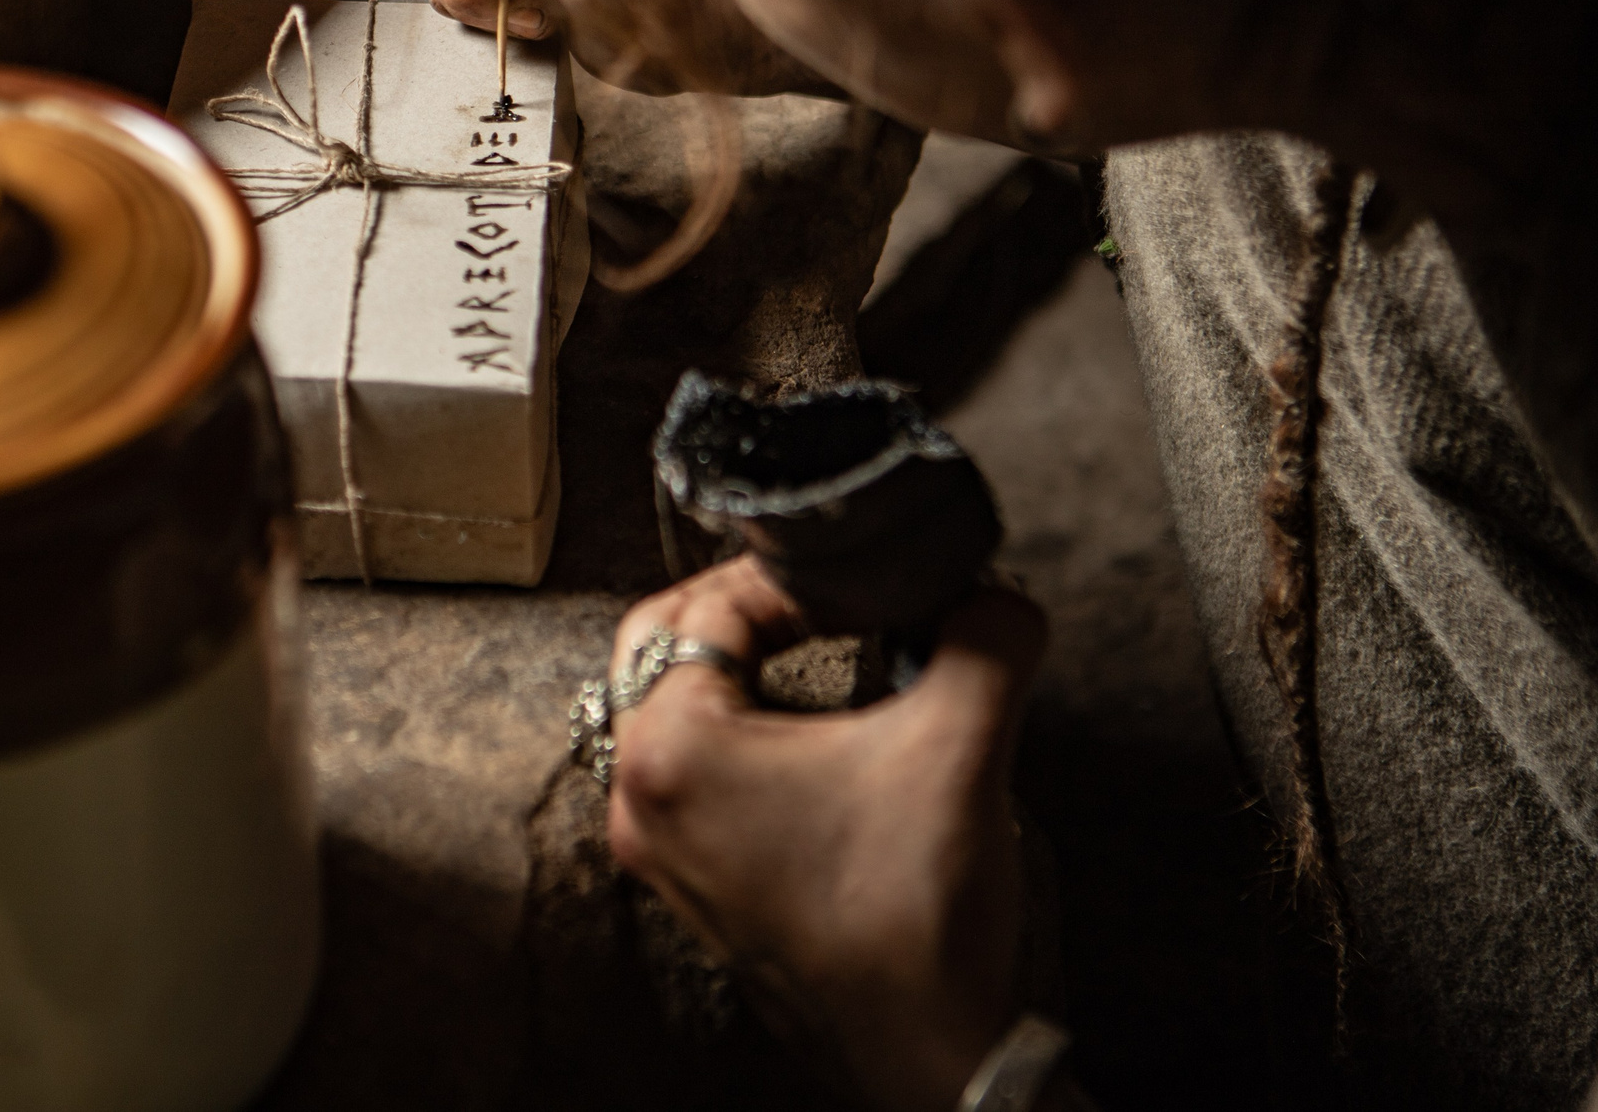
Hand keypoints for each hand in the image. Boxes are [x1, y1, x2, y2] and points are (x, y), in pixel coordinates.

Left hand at [605, 556, 1047, 1111]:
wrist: (927, 1056)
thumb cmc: (917, 918)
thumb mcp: (961, 745)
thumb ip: (986, 638)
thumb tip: (994, 591)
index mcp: (672, 752)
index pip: (706, 606)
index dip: (790, 578)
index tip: (860, 585)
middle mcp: (640, 799)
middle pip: (662, 646)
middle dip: (743, 606)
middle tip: (823, 597)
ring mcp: (659, 849)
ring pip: (673, 709)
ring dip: (740, 667)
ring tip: (821, 649)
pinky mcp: (694, 881)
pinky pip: (693, 771)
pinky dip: (745, 732)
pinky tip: (816, 733)